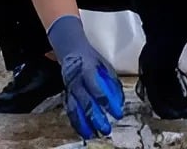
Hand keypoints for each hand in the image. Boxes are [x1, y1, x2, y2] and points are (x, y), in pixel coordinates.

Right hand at [47, 15, 123, 139]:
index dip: (107, 102)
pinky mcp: (66, 94)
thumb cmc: (91, 59)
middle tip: (106, 129)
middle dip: (96, 117)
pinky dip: (76, 122)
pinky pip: (70, 110)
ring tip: (93, 134)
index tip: (116, 113)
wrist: (71, 51)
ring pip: (75, 109)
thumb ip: (112, 83)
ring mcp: (70, 88)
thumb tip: (119, 102)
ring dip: (84, 124)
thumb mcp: (105, 66)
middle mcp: (77, 81)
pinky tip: (83, 131)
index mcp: (88, 70)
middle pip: (86, 102)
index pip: (97, 89)